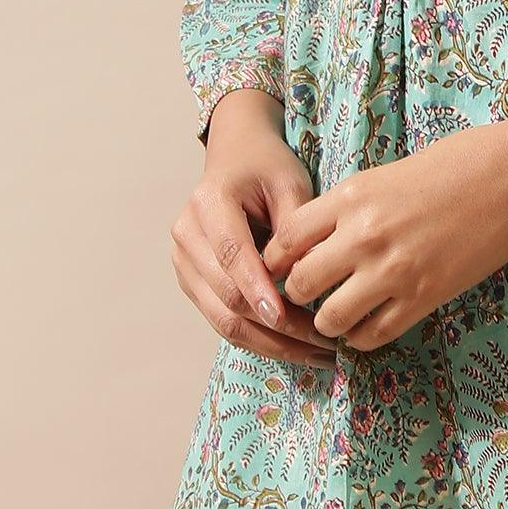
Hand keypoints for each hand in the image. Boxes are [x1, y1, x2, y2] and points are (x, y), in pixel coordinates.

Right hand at [169, 92, 341, 368]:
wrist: (236, 154)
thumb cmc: (267, 165)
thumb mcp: (290, 182)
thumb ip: (296, 228)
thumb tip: (308, 280)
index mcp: (209, 203)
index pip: (232, 255)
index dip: (258, 289)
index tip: (287, 318)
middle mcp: (187, 235)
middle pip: (225, 296)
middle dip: (274, 327)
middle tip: (323, 345)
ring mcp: (184, 261)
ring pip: (222, 318)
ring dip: (269, 343)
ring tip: (315, 354)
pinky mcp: (192, 281)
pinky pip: (222, 320)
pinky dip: (258, 338)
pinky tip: (294, 346)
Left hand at [260, 119, 507, 352]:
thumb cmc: (453, 164)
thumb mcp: (385, 174)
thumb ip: (348, 208)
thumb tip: (317, 241)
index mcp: (350, 197)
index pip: (284, 240)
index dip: (276, 261)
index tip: (285, 268)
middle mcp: (362, 235)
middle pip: (299, 285)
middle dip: (298, 296)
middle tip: (312, 296)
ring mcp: (392, 270)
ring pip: (330, 319)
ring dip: (329, 322)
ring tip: (340, 314)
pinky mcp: (423, 297)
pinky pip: (373, 335)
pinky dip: (362, 337)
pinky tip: (369, 325)